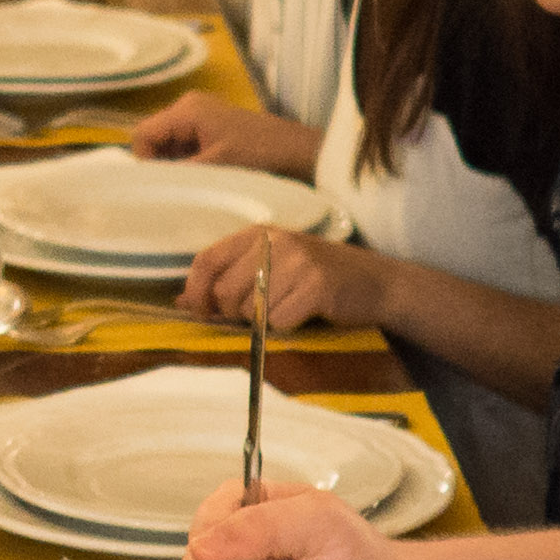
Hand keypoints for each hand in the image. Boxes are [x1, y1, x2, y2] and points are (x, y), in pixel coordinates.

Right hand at [127, 96, 320, 174]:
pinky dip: (188, 163)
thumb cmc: (260, 153)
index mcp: (186, 110)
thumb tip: (148, 186)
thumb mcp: (215, 166)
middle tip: (178, 188)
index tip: (159, 186)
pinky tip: (204, 177)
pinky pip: (184, 147)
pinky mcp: (209, 127)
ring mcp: (199, 116)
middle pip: (153, 139)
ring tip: (195, 183)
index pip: (142, 135)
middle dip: (161, 165)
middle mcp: (188, 106)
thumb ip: (179, 174)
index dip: (144, 162)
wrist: (299, 152)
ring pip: (168, 145)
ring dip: (176, 166)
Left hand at [175, 222, 381, 334]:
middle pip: (226, 291)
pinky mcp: (316, 285)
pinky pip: (280, 320)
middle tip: (257, 314)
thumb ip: (230, 278)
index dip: (195, 291)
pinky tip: (305, 313)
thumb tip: (183, 302)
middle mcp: (276, 242)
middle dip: (234, 313)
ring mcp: (298, 262)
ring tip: (287, 308)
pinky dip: (288, 326)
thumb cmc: (318, 277)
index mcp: (259, 233)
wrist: (377, 282)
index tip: (198, 312)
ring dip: (264, 320)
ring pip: (252, 309)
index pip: (207, 259)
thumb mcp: (273, 266)